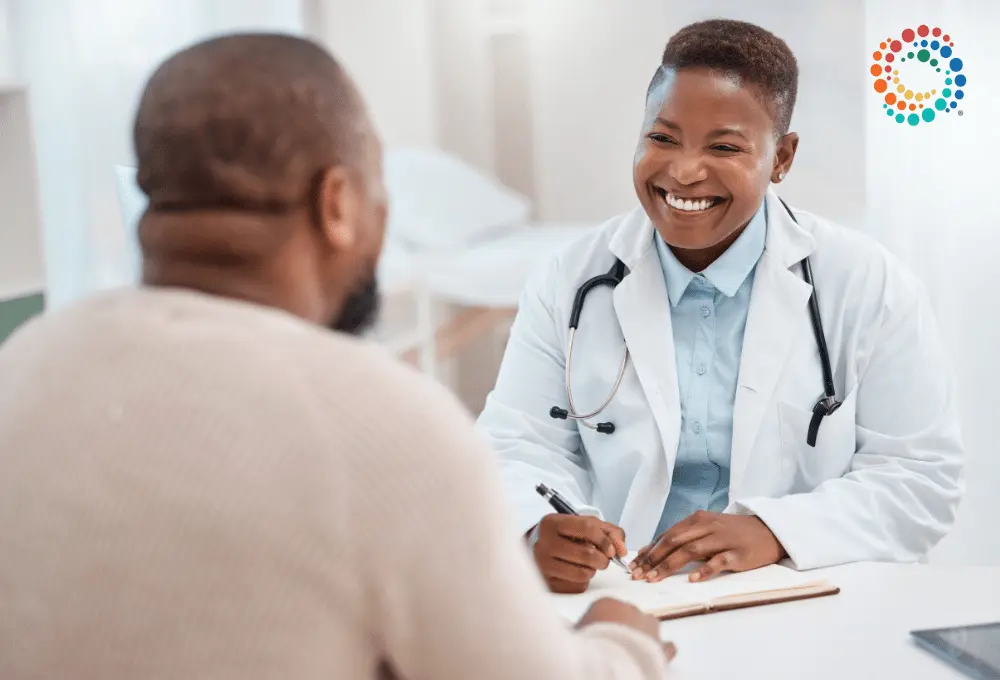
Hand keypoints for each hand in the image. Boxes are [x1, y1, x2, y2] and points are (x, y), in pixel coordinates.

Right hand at [532, 514, 626, 593]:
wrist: (539, 546)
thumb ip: (610, 533)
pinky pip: (576, 586)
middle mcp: (544, 543)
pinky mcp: (546, 582)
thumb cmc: (567, 535)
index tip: (611, 550)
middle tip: (602, 559)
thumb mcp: (586, 525)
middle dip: (603, 559)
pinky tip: (576, 572)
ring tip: (588, 565)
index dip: (605, 540)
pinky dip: (583, 581)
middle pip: (587, 554)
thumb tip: (621, 551)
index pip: (587, 528)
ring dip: (593, 570)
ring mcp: (543, 564)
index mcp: (553, 523)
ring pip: (583, 573)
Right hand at [577, 598, 675, 661]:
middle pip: (625, 617)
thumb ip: (574, 628)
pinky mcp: (661, 647)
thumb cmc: (590, 645)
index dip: (597, 624)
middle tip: (610, 644)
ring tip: (632, 650)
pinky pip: (667, 646)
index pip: (602, 610)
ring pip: (647, 626)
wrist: (613, 663)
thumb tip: (567, 628)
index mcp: (606, 603)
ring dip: (642, 635)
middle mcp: (630, 610)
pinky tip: (659, 653)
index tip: (592, 635)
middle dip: (620, 628)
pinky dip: (663, 649)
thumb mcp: (573, 634)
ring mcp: (648, 627)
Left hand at [629, 511, 786, 582]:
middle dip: (653, 559)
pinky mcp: (737, 553)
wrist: (768, 531)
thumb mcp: (706, 529)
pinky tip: (692, 579)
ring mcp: (722, 539)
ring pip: (691, 551)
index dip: (649, 551)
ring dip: (669, 565)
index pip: (667, 535)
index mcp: (697, 519)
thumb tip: (651, 551)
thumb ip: (682, 538)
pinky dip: (704, 570)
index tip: (633, 565)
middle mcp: (707, 526)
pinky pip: (718, 561)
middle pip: (674, 542)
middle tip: (638, 575)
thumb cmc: (732, 532)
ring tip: (654, 578)